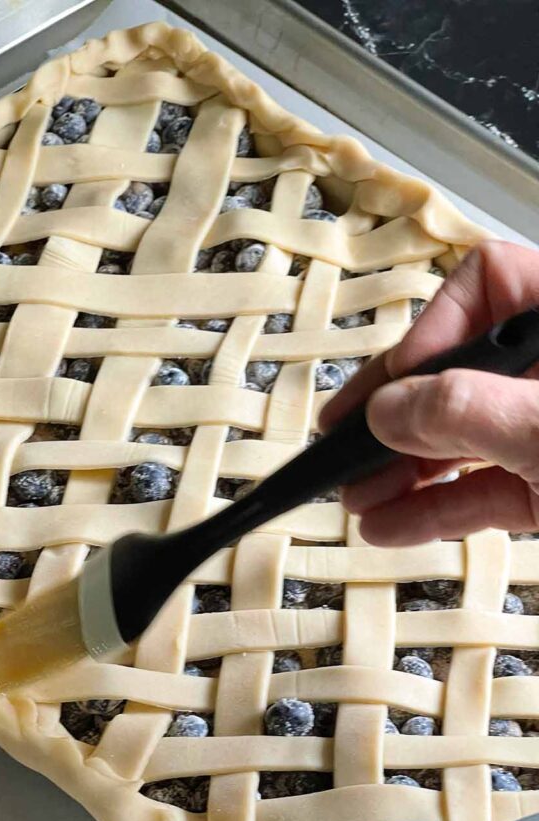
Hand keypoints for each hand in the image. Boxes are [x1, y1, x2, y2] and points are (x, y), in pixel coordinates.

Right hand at [319, 241, 538, 544]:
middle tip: (343, 445)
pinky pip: (482, 490)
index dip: (433, 328)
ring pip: (464, 437)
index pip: (488, 282)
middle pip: (457, 371)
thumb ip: (466, 412)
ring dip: (402, 471)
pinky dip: (434, 510)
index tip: (398, 382)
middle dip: (396, 417)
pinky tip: (389, 527)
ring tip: (355, 499)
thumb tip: (386, 411)